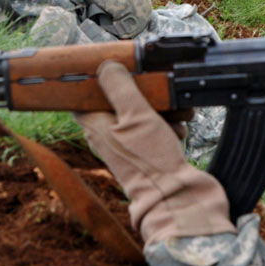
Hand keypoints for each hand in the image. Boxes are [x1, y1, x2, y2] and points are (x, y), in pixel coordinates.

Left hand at [73, 61, 233, 245]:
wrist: (175, 199)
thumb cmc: (151, 161)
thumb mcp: (136, 114)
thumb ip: (120, 87)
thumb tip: (105, 66)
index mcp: (95, 125)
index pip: (85, 93)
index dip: (100, 78)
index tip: (116, 66)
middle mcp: (106, 135)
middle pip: (119, 100)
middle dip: (143, 92)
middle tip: (159, 92)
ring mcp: (126, 145)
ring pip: (140, 113)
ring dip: (161, 109)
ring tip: (178, 114)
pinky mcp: (145, 153)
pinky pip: (153, 130)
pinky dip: (167, 126)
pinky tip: (179, 131)